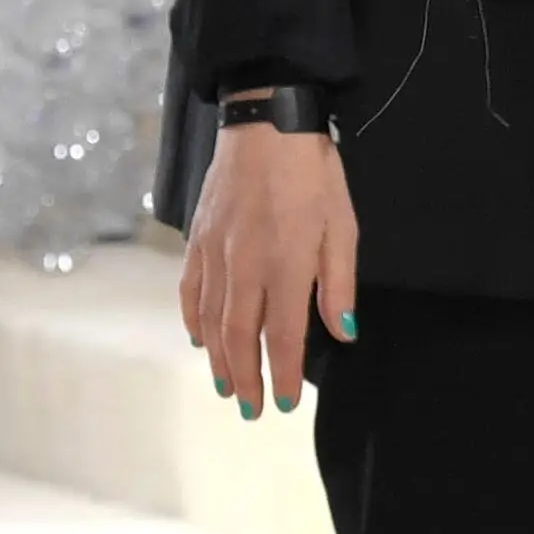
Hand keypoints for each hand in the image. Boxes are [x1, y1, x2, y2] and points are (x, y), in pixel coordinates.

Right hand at [177, 112, 356, 409]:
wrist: (265, 124)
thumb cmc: (314, 174)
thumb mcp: (342, 225)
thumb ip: (338, 283)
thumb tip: (343, 332)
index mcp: (284, 264)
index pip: (281, 335)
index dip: (282, 374)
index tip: (284, 404)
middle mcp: (243, 266)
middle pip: (239, 336)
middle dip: (245, 377)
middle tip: (251, 409)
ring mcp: (215, 253)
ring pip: (210, 319)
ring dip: (217, 358)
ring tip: (227, 386)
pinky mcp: (197, 238)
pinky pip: (190, 290)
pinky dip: (192, 319)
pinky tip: (198, 339)